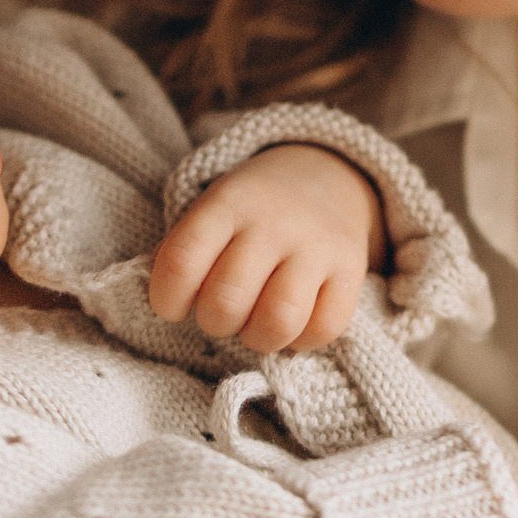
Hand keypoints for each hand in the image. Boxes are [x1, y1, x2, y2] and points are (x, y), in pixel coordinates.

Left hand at [150, 144, 387, 353]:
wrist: (324, 176)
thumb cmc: (250, 213)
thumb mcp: (211, 211)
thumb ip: (185, 253)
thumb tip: (168, 308)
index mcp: (227, 203)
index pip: (182, 261)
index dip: (167, 299)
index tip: (173, 306)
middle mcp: (272, 223)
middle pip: (227, 301)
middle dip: (214, 322)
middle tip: (221, 314)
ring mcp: (315, 246)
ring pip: (279, 320)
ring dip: (257, 338)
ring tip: (255, 326)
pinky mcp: (350, 269)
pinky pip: (325, 328)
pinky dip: (302, 341)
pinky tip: (292, 325)